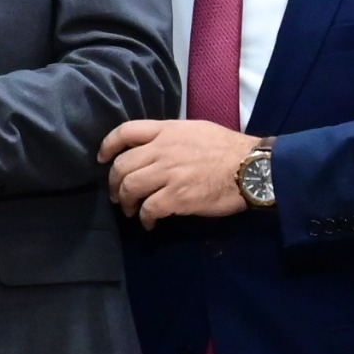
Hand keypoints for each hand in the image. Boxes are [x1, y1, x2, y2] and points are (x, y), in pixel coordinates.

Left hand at [100, 118, 261, 224]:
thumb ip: (172, 137)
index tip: (102, 159)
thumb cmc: (228, 149)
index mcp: (167, 130)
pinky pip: (148, 209)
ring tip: (131, 210)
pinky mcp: (177, 196)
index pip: (126, 131)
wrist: (251, 168)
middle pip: (122, 165)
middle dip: (114, 183)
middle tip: (118, 195)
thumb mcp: (196, 130)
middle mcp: (163, 149)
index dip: (108, 146)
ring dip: (125, 202)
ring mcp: (169, 173)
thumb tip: (156, 148)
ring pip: (130, 187)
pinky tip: (150, 223)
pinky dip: (144, 219)